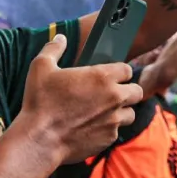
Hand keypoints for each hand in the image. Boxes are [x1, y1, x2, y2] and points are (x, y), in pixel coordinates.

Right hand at [16, 35, 142, 164]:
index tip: (109, 75)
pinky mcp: (109, 139)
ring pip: (130, 113)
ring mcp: (114, 120)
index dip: (119, 72)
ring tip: (103, 111)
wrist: (40, 139)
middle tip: (111, 93)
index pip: (127, 69)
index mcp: (102, 77)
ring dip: (121, 111)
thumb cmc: (40, 102)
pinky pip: (116, 131)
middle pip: (137, 91)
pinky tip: (91, 127)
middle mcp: (114, 98)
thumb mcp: (41, 67)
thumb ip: (54, 48)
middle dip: (127, 91)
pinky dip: (108, 129)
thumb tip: (60, 38)